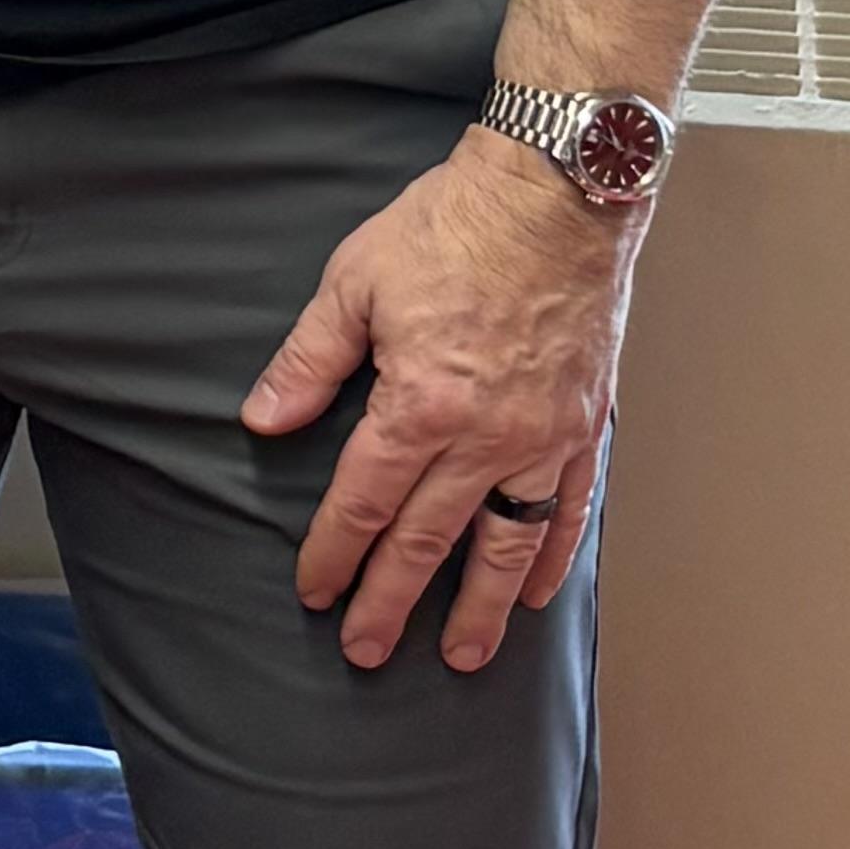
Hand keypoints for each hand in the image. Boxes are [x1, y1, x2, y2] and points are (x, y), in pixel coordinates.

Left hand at [245, 126, 638, 675]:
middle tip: (366, 651)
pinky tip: (536, 593)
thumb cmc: (453, 226)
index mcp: (419, 406)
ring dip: (480, 607)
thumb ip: (308, 361)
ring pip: (505, 544)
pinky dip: (552, 557)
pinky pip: (568, 509)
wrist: (557, 192)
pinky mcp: (586, 425)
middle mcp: (485, 437)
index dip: (333, 555)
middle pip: (427, 540)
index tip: (315, 592)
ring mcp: (543, 437)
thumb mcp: (354, 282)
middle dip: (391, 602)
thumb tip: (263, 420)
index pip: (363, 502)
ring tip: (461, 656)